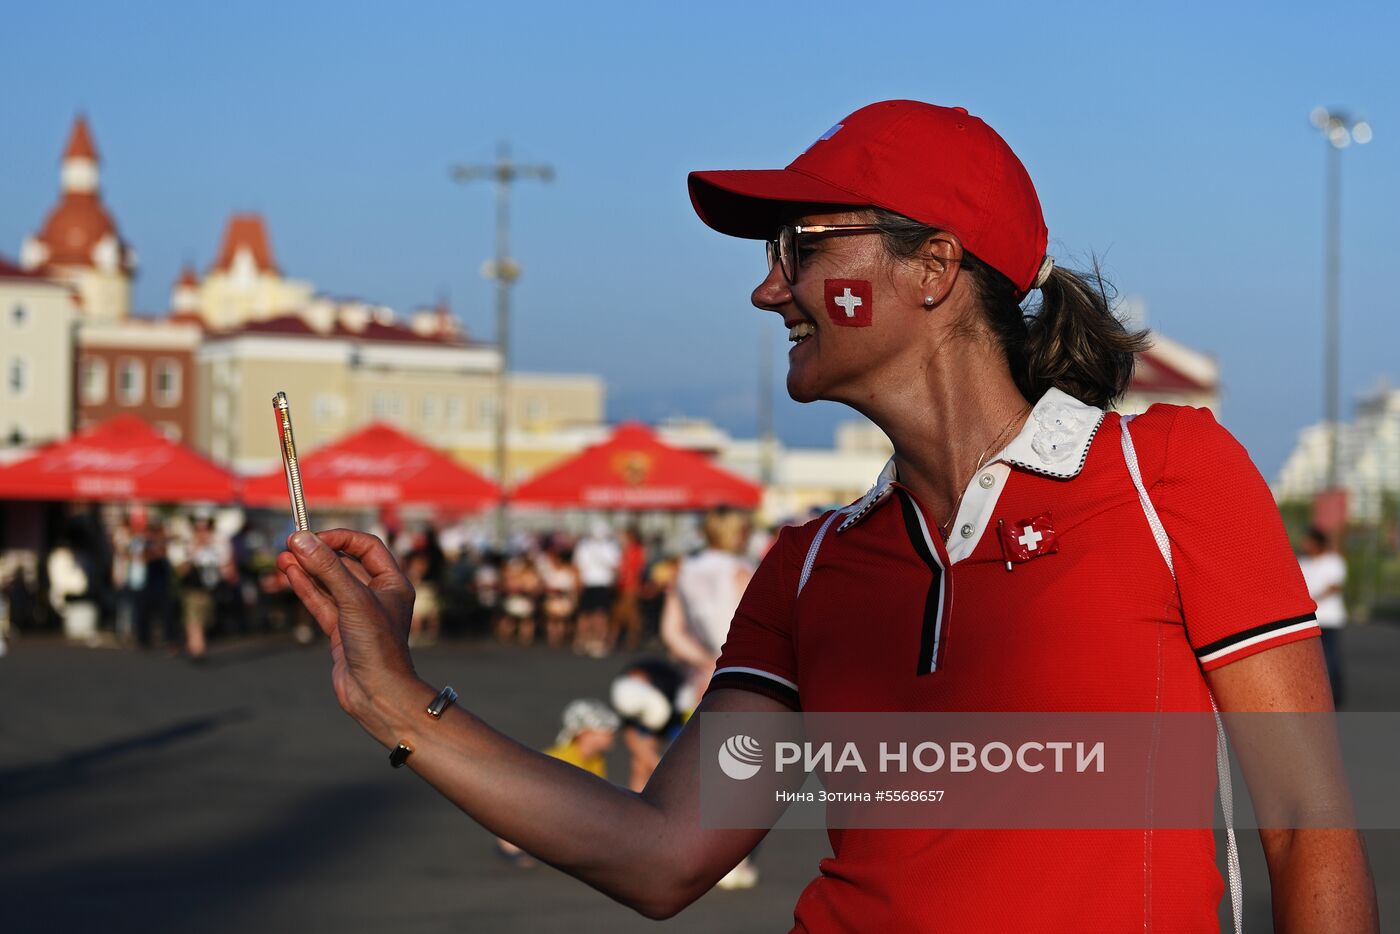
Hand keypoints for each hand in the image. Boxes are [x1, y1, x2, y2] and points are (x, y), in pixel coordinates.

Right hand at [276, 529, 417, 720]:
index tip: (314, 536)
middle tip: (292, 543)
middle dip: (319, 553)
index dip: (341, 538)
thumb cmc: (377, 646)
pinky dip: (306, 588)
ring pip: (329, 584)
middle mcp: (378, 595)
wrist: (376, 694)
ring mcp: (358, 613)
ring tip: (283, 557)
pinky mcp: (341, 631)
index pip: (367, 547)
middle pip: (345, 564)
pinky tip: (290, 574)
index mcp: (394, 583)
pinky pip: (321, 602)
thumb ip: (327, 568)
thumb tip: (301, 539)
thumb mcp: (353, 599)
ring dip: (308, 569)